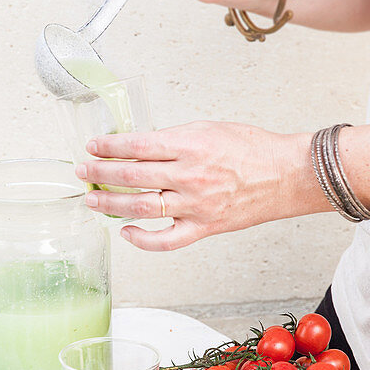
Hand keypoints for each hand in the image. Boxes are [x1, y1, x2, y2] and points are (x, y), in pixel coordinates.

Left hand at [75, 122, 317, 250]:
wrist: (286, 175)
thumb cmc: (252, 148)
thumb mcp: (208, 129)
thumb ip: (173, 139)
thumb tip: (139, 147)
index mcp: (190, 145)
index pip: (137, 146)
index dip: (109, 147)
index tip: (92, 147)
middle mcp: (189, 176)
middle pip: (132, 176)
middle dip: (100, 173)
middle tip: (83, 172)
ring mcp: (195, 205)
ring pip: (141, 207)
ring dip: (111, 204)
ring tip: (92, 200)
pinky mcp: (204, 227)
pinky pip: (166, 240)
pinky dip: (142, 239)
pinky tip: (126, 231)